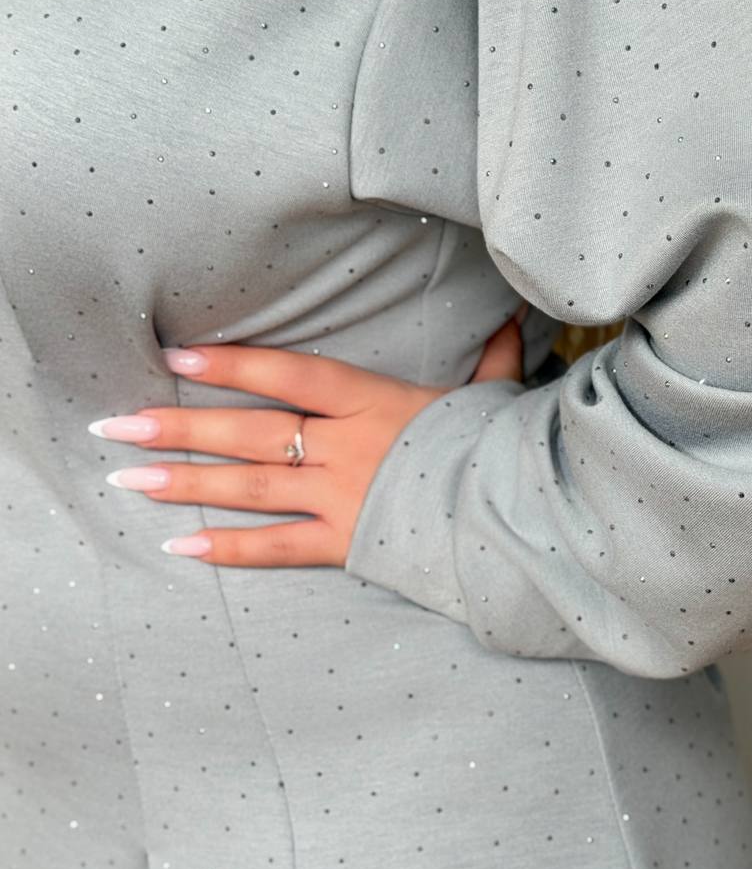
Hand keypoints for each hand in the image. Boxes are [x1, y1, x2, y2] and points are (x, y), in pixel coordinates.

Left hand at [87, 303, 528, 566]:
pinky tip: (179, 545)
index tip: (176, 356)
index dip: (232, 365)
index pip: (289, 375)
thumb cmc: (497, 450)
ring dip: (185, 483)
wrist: (520, 518)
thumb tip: (514, 319)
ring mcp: (341, 497)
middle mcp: (345, 446)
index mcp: (372, 402)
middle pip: (250, 433)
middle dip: (179, 427)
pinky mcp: (346, 545)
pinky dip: (229, 549)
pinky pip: (278, 549)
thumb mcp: (489, 398)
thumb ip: (491, 359)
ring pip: (250, 488)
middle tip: (114, 426)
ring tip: (126, 481)